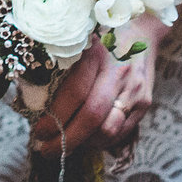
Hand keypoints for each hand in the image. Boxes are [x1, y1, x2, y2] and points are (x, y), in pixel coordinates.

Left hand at [32, 29, 158, 156]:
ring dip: (84, 144)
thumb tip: (36, 102)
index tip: (38, 131)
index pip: (74, 93)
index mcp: (96, 55)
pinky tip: (88, 139)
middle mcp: (118, 73)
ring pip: (109, 130)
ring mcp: (134, 90)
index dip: (55, 118)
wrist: (142, 32)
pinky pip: (122, 132)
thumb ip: (63, 69)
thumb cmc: (101, 39)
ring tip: (67, 146)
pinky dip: (102, 142)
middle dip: (67, 139)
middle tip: (48, 149)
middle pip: (92, 117)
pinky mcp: (145, 103)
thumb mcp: (80, 45)